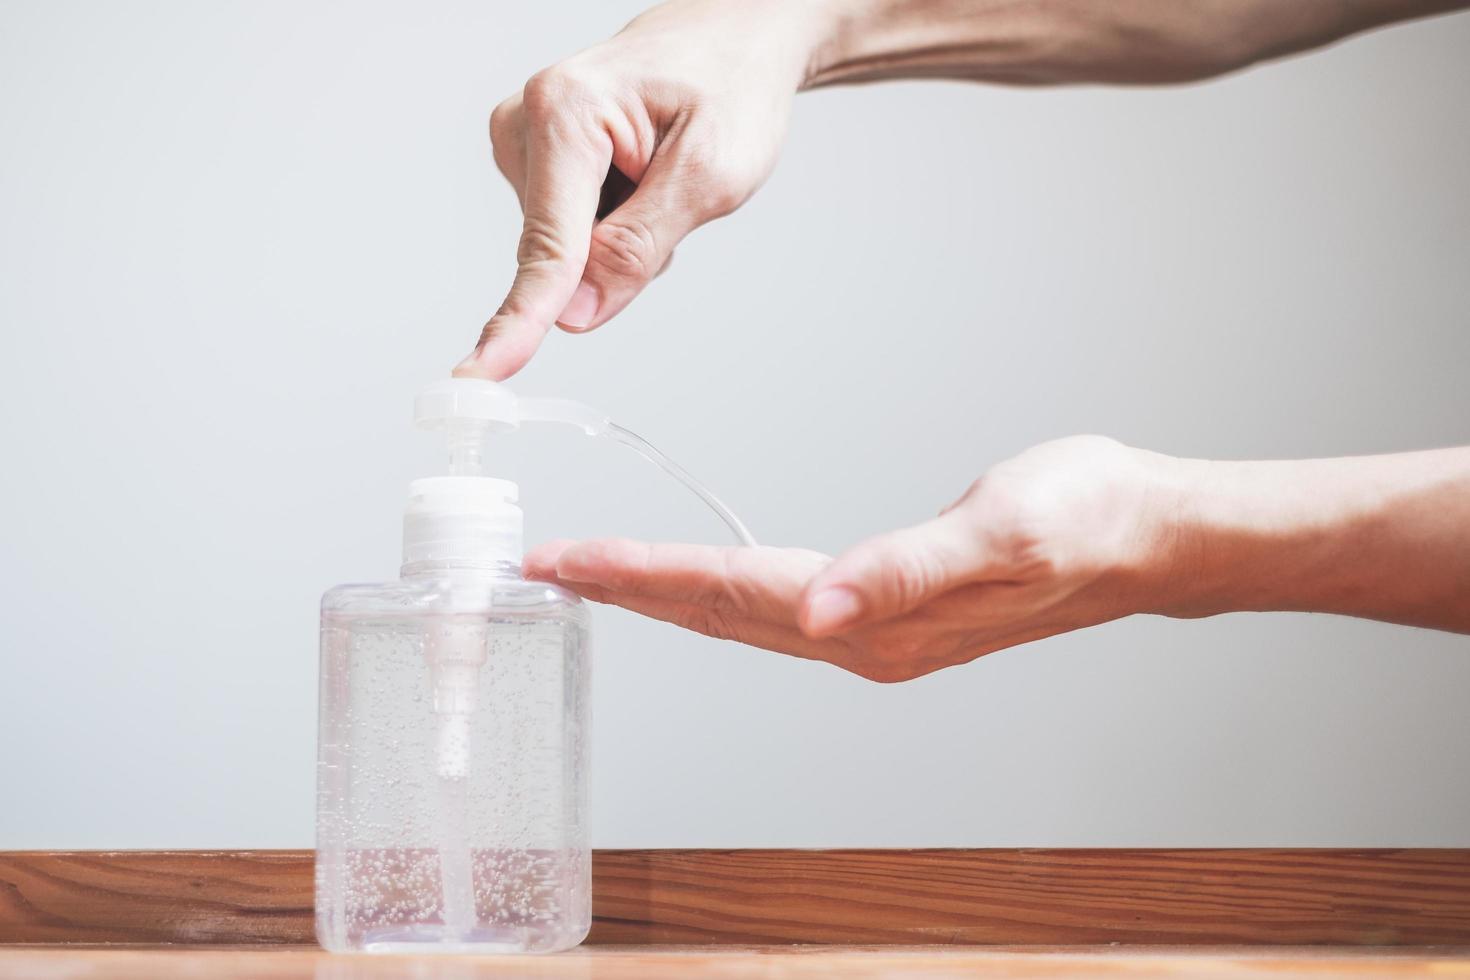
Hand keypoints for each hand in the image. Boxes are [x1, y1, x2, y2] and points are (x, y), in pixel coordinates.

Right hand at [455, 0, 829, 379]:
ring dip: (622, 235)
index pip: (548, 243)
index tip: (485, 371)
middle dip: (622, 253)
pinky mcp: (533, 160)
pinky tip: (639, 177)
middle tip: (674, 192)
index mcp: (566, 110)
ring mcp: (524, 142)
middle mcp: (527, 120)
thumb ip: (638, 248)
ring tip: (659, 172)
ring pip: (567, 249)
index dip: (523, 317)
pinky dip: (613, 222)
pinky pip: (570, 233)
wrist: (732, 40)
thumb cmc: (729, 87)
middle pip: (561, 253)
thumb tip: (575, 316)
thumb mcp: (710, 174)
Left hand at [524, 436, 1185, 681]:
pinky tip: (697, 578)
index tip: (565, 560)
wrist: (1142, 533)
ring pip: (738, 616)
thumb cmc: (1083, 519)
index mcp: (877, 622)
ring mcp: (873, 632)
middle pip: (717, 616)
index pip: (731, 595)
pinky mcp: (884, 612)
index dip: (642, 575)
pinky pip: (773, 606)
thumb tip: (824, 604)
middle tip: (546, 567)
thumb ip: (908, 570)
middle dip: (626, 590)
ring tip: (595, 572)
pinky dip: (716, 589)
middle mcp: (863, 639)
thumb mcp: (1003, 533)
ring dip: (661, 594)